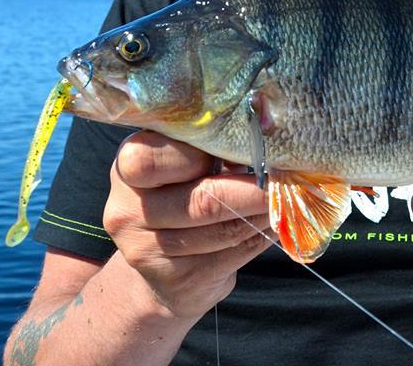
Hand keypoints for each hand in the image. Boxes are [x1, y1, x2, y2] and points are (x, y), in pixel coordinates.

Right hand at [103, 131, 272, 319]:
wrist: (166, 268)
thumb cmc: (185, 192)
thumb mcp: (187, 161)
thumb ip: (213, 145)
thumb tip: (270, 130)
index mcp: (128, 165)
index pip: (154, 158)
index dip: (203, 152)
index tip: (242, 144)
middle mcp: (127, 210)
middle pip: (200, 200)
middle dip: (251, 190)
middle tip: (285, 178)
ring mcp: (145, 251)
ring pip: (220, 231)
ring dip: (262, 214)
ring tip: (285, 198)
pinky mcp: (173, 282)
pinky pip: (230, 255)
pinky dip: (260, 236)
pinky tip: (273, 223)